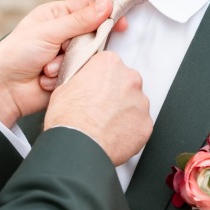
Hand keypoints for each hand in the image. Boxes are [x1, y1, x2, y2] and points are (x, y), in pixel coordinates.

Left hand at [0, 0, 113, 126]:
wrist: (3, 91)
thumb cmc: (16, 55)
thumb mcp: (48, 32)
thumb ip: (80, 21)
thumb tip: (106, 6)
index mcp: (56, 15)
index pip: (89, 9)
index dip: (105, 15)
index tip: (119, 22)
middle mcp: (62, 33)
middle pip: (92, 35)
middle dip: (79, 47)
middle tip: (67, 51)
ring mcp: (65, 54)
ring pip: (87, 56)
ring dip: (67, 64)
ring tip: (47, 69)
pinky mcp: (68, 74)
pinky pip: (80, 73)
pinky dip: (64, 78)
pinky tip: (46, 79)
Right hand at [44, 51, 152, 165]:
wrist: (79, 146)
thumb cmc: (69, 118)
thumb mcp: (63, 87)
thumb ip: (80, 78)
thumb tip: (80, 81)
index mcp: (109, 64)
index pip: (107, 63)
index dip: (98, 77)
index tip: (94, 87)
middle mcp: (130, 79)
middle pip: (124, 81)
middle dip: (114, 93)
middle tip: (97, 106)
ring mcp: (141, 102)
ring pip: (133, 103)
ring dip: (122, 110)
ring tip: (103, 123)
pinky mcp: (146, 124)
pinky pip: (138, 124)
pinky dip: (128, 129)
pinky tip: (112, 134)